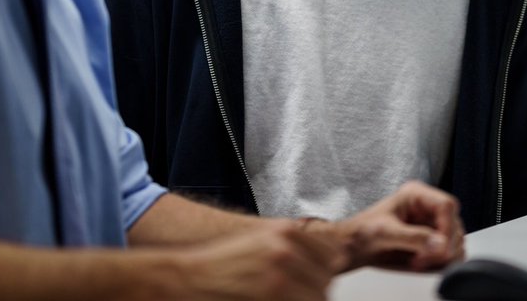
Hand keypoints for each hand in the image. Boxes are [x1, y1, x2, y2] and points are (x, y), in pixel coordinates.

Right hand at [175, 219, 347, 300]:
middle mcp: (286, 250)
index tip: (319, 277)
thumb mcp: (262, 241)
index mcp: (286, 232)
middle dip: (317, 290)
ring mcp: (279, 277)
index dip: (326, 270)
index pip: (333, 254)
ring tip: (284, 299)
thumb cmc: (223, 263)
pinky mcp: (272, 297)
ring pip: (319, 298)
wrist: (189, 278)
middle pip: (327, 280)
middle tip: (297, 294)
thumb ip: (296, 246)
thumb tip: (336, 258)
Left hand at [334, 180, 464, 271]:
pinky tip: (420, 263)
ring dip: (441, 255)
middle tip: (423, 258)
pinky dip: (439, 261)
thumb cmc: (363, 232)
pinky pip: (449, 251)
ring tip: (418, 261)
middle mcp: (427, 207)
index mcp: (416, 194)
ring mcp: (431, 224)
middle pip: (455, 224)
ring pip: (455, 239)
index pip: (446, 205)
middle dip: (443, 246)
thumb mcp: (385, 233)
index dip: (447, 227)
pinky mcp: (431, 240)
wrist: (354, 246)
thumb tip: (440, 244)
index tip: (441, 248)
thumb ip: (413, 237)